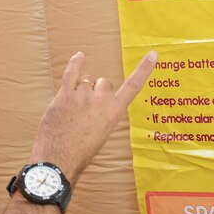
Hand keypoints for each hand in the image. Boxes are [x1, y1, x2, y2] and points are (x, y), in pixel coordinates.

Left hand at [29, 50, 156, 179]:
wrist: (60, 158)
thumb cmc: (82, 151)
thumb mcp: (103, 133)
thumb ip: (104, 113)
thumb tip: (96, 99)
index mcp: (115, 112)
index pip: (133, 86)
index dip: (144, 69)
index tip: (153, 54)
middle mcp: (101, 100)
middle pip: (104, 83)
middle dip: (97, 91)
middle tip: (88, 109)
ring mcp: (82, 96)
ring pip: (86, 81)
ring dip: (81, 89)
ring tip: (74, 109)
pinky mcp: (64, 95)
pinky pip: (71, 73)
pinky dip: (75, 64)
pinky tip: (80, 57)